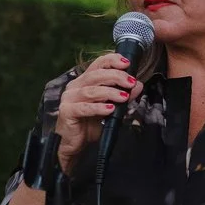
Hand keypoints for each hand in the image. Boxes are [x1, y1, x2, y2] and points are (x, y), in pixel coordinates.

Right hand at [53, 52, 136, 172]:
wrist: (76, 143)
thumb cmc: (91, 122)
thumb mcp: (111, 107)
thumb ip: (123, 95)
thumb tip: (138, 85)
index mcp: (85, 80)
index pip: (98, 64)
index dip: (112, 61)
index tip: (127, 63)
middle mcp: (75, 86)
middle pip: (96, 75)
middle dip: (116, 77)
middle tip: (131, 83)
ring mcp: (69, 98)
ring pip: (91, 90)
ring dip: (110, 92)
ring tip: (124, 97)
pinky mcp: (67, 112)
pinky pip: (84, 108)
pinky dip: (98, 108)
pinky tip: (110, 109)